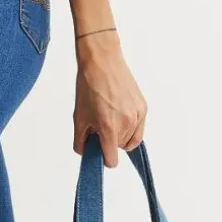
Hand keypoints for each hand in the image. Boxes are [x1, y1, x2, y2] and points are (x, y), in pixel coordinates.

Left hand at [72, 31, 147, 165]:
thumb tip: (85, 152)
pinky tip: (119, 113)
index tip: (100, 153)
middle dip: (110, 141)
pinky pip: (139, 128)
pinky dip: (130, 126)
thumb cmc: (89, 86)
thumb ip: (80, 140)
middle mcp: (126, 123)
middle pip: (120, 148)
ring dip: (121, 135)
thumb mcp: (78, 116)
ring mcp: (137, 115)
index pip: (112, 160)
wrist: (102, 61)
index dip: (105, 159)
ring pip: (131, 140)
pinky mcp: (143, 107)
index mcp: (109, 127)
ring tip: (110, 116)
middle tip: (100, 125)